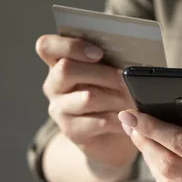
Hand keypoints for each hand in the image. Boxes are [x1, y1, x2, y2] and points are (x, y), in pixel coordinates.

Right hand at [36, 35, 137, 168]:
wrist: (114, 135)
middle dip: (104, 73)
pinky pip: (98, 122)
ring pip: (87, 97)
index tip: (99, 53)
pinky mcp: (72, 131)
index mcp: (59, 62)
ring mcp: (59, 109)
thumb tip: (132, 60)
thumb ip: (114, 61)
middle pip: (66, 69)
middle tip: (127, 80)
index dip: (70, 46)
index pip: (47, 46)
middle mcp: (54, 85)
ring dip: (116, 97)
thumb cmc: (115, 94)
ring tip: (134, 99)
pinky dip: (120, 119)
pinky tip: (132, 118)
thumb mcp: (112, 73)